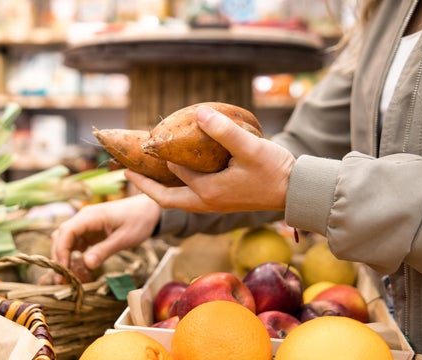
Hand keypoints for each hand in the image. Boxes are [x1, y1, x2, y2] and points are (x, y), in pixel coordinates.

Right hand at [51, 194, 160, 270]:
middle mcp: (84, 218)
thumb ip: (104, 250)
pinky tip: (76, 270)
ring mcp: (86, 224)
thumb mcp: (124, 238)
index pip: (66, 232)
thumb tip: (86, 264)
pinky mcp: (90, 231)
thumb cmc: (139, 221)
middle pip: (61, 236)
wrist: (149, 210)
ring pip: (66, 240)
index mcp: (91, 216)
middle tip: (61, 281)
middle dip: (59, 258)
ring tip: (66, 278)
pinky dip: (72, 256)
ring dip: (64, 258)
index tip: (63, 270)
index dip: (61, 251)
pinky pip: (75, 243)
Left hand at [126, 105, 294, 212]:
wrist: (295, 191)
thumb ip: (223, 130)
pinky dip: (176, 188)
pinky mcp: (222, 202)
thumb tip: (198, 112)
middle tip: (125, 173)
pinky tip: (176, 174)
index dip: (158, 158)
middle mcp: (206, 202)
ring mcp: (214, 205)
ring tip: (146, 175)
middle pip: (165, 199)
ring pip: (177, 201)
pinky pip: (189, 198)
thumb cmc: (274, 169)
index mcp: (207, 191)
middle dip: (144, 186)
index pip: (173, 173)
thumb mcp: (248, 147)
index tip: (145, 142)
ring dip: (159, 189)